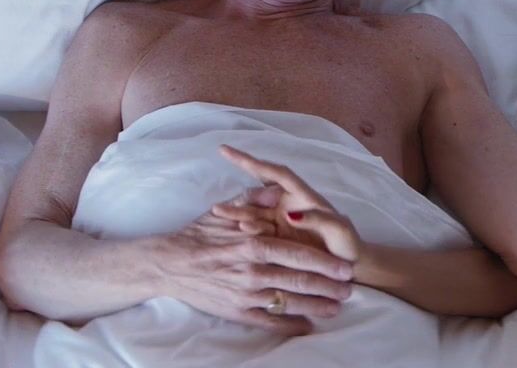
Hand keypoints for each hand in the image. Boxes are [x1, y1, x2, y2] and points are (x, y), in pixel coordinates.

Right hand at [157, 203, 354, 335]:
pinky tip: (307, 326)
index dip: (324, 263)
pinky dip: (290, 325)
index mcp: (254, 244)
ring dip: (316, 306)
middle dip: (328, 287)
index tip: (344, 267)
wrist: (168, 264)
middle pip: (299, 281)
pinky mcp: (236, 311)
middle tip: (349, 289)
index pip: (298, 255)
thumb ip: (252, 200)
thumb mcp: (225, 211)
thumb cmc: (197, 235)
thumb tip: (275, 190)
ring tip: (336, 308)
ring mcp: (245, 294)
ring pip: (289, 303)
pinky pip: (268, 321)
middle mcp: (253, 271)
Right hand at [212, 145, 361, 263]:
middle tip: (218, 207)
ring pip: (254, 214)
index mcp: (302, 196)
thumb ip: (318, 219)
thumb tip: (292, 215)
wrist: (348, 266)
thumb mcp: (338, 229)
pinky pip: (257, 232)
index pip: (274, 173)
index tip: (227, 151)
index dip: (251, 162)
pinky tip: (232, 232)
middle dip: (240, 200)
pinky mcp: (276, 239)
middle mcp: (288, 205)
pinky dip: (244, 230)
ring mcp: (280, 222)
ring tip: (219, 216)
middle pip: (259, 197)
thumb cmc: (347, 243)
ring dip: (237, 214)